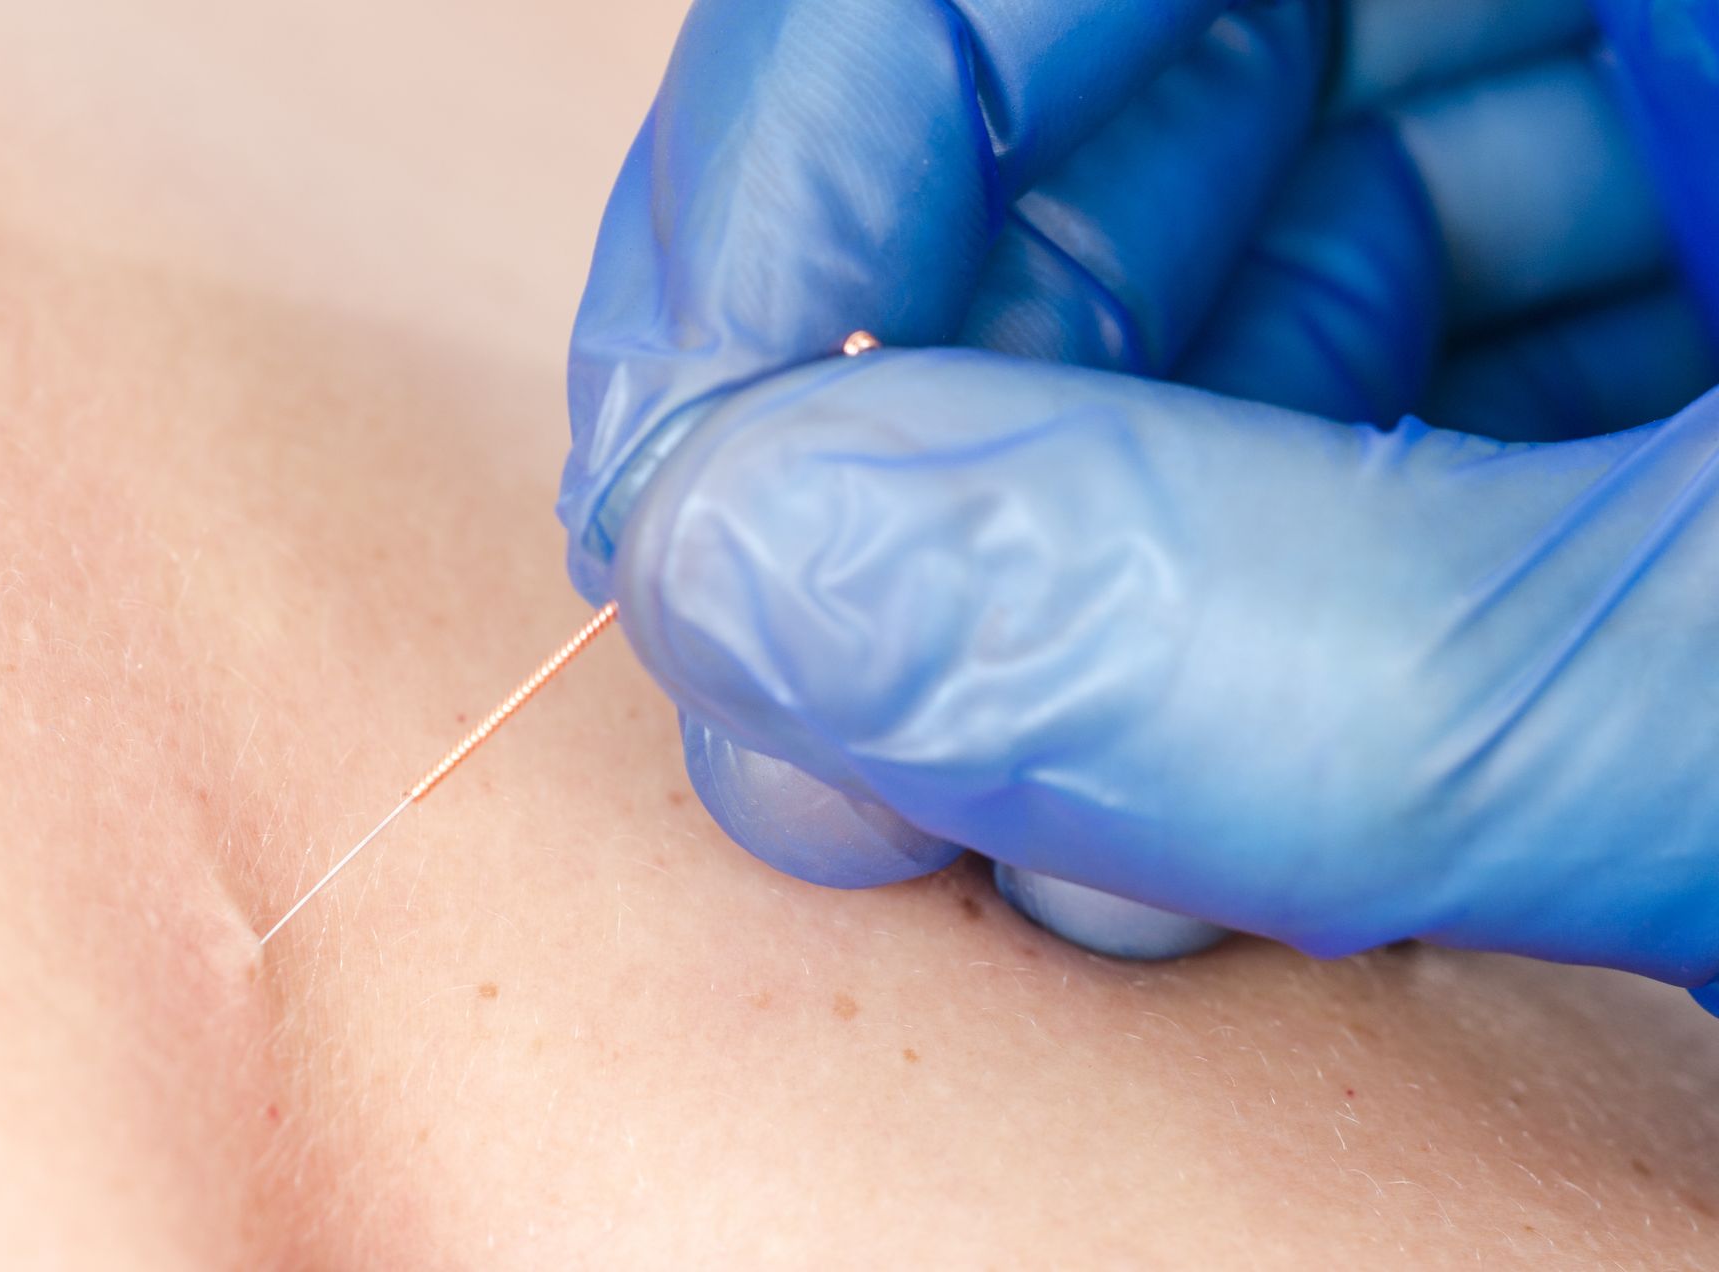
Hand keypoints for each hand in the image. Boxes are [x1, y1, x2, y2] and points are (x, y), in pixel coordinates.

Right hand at [558, 0, 1718, 999]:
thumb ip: (1248, 631)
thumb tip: (749, 591)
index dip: (782, 195)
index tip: (670, 500)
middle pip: (1095, 101)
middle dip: (921, 427)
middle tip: (825, 724)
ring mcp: (1648, 127)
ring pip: (1203, 258)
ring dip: (1061, 551)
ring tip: (1040, 816)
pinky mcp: (1657, 305)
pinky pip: (1352, 368)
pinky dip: (1233, 580)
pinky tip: (1205, 774)